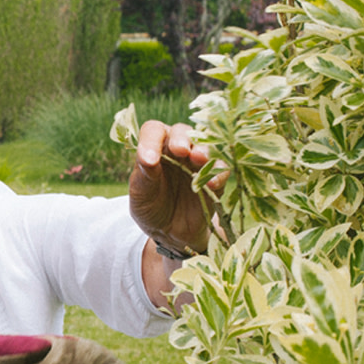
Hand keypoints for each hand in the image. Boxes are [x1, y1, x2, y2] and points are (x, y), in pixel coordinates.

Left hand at [130, 120, 223, 254]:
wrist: (169, 233)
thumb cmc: (150, 207)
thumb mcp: (141, 194)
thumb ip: (144, 175)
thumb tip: (148, 158)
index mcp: (156, 148)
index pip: (153, 131)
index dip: (151, 140)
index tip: (149, 160)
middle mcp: (178, 150)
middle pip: (182, 131)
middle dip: (182, 138)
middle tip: (179, 150)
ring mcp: (197, 163)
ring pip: (205, 146)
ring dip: (203, 150)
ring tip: (198, 158)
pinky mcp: (214, 179)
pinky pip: (221, 169)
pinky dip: (218, 173)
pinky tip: (211, 183)